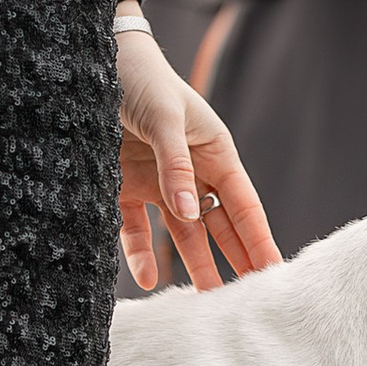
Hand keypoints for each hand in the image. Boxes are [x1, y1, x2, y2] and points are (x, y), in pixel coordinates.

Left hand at [116, 23, 283, 292]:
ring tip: (206, 303)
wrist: (91, 62)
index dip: (259, 239)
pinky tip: (149, 278)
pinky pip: (136, 228)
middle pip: (219, 225)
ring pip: (183, 233)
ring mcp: (158, 182)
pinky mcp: (123, 187)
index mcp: (214, 152)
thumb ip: (177, 167)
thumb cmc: (141, 78)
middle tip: (249, 300)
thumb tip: (193, 214)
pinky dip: (142, 253)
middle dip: (234, 261)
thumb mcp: (164, 117)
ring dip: (194, 264)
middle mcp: (190, 172)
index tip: (274, 273)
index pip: (244, 205)